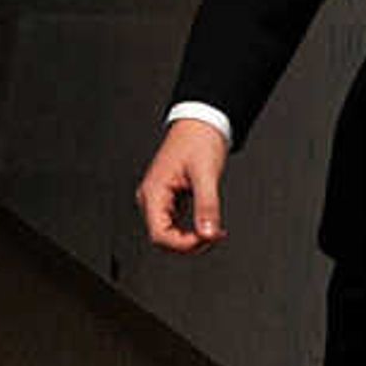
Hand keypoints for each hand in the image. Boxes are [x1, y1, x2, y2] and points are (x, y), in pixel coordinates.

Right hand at [138, 117, 230, 252]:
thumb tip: (208, 233)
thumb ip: (207, 206)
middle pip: (163, 238)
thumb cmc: (199, 140)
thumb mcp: (205, 174)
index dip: (184, 244)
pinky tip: (207, 224)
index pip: (160, 235)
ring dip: (191, 238)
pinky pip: (175, 223)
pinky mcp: (169, 197)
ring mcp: (160, 198)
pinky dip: (192, 229)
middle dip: (189, 244)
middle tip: (214, 235)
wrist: (201, 121)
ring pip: (170, 233)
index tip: (206, 238)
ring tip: (213, 231)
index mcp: (153, 192)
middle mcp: (152, 197)